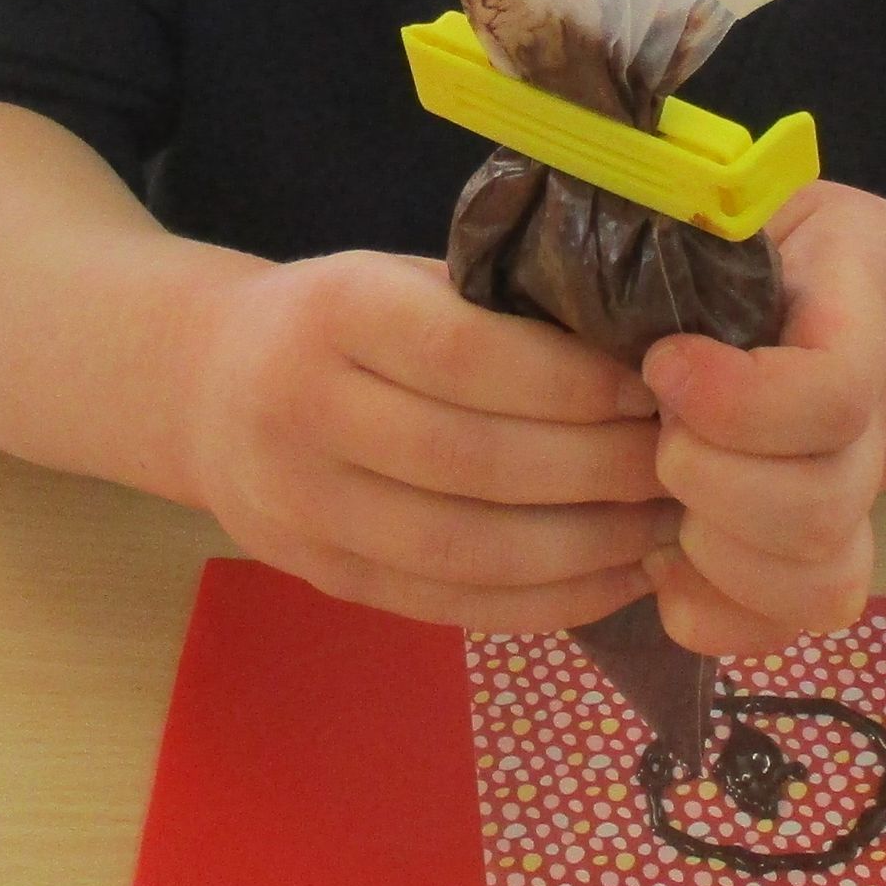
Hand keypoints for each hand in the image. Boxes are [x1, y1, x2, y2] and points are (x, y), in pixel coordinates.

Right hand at [179, 250, 672, 633]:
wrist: (204, 388)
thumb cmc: (337, 320)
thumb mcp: (398, 278)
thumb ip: (495, 310)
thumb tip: (645, 351)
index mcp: (334, 313)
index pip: (463, 356)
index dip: (569, 382)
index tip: (651, 388)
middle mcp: (304, 413)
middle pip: (472, 463)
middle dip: (597, 471)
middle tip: (681, 464)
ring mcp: (304, 510)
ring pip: (463, 551)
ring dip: (585, 549)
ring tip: (664, 530)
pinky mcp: (323, 579)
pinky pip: (447, 607)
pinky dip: (542, 604)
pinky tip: (614, 581)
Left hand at [640, 182, 885, 656]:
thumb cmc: (804, 254)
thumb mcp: (765, 206)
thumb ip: (709, 219)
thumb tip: (613, 229)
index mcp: (861, 331)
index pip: (833, 392)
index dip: (738, 397)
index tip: (666, 359)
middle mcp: (871, 436)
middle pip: (817, 508)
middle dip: (708, 475)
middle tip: (657, 424)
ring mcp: (851, 508)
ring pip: (812, 578)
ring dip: (712, 549)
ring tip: (659, 492)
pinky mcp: (815, 562)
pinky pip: (778, 629)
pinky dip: (709, 612)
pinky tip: (661, 556)